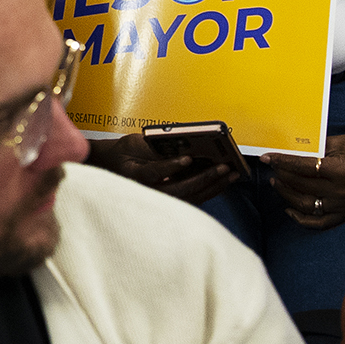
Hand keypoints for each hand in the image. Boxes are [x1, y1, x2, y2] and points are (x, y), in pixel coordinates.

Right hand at [83, 133, 243, 205]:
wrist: (113, 167)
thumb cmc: (124, 154)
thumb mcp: (133, 143)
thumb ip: (153, 146)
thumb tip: (179, 145)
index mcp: (136, 176)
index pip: (154, 173)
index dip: (170, 167)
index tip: (187, 159)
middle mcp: (149, 191)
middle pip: (180, 189)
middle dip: (204, 178)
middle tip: (224, 167)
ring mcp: (160, 199)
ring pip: (190, 197)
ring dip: (213, 186)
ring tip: (231, 175)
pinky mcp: (170, 200)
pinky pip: (193, 198)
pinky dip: (210, 190)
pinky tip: (223, 181)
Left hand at [268, 123, 344, 229]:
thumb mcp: (339, 143)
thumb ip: (315, 150)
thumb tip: (289, 153)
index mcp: (340, 170)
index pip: (303, 167)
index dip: (283, 162)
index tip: (268, 158)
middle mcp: (342, 191)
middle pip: (302, 186)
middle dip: (283, 176)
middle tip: (273, 168)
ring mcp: (344, 205)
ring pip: (306, 205)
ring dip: (287, 194)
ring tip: (278, 183)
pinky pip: (320, 222)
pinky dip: (302, 218)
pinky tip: (289, 209)